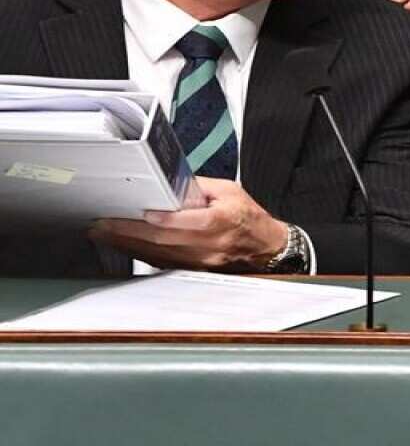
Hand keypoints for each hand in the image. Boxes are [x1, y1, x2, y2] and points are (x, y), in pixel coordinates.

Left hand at [89, 177, 288, 271]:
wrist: (264, 247)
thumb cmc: (248, 218)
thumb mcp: (230, 192)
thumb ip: (199, 187)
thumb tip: (169, 183)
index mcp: (221, 221)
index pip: (189, 222)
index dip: (164, 220)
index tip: (141, 214)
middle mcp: (209, 245)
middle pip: (163, 240)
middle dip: (129, 232)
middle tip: (103, 224)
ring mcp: (199, 261)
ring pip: (157, 254)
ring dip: (127, 244)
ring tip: (103, 234)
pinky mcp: (193, 269)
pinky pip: (161, 262)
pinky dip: (139, 253)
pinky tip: (123, 246)